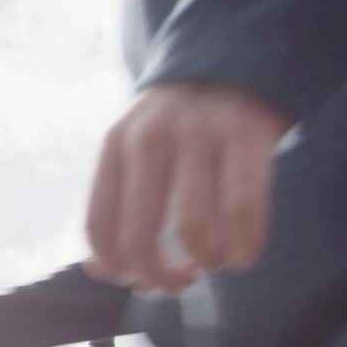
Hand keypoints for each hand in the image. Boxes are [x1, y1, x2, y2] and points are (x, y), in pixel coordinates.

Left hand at [85, 84, 291, 290]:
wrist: (233, 63)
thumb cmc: (178, 130)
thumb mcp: (134, 153)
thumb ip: (117, 204)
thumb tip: (102, 271)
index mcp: (114, 146)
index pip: (98, 227)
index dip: (116, 269)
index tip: (137, 280)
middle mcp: (150, 137)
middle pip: (139, 238)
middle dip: (158, 279)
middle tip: (178, 283)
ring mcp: (199, 133)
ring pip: (192, 228)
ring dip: (206, 263)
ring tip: (214, 263)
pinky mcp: (247, 134)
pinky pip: (243, 209)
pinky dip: (244, 247)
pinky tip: (244, 255)